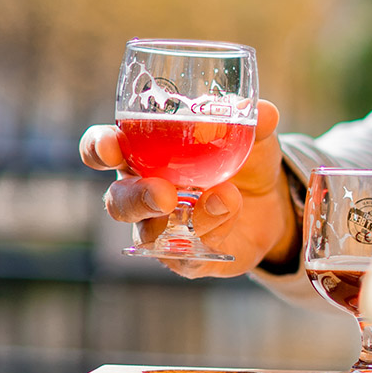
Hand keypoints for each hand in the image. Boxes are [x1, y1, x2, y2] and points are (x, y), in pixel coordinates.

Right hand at [80, 100, 297, 277]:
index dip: (99, 148)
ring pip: (149, 232)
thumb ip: (255, 122)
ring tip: (224, 198)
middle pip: (118, 200)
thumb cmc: (245, 161)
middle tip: (164, 193)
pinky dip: (212, 233)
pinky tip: (230, 212)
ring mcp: (162, 229)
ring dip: (184, 218)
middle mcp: (143, 192)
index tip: (110, 146)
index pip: (103, 149)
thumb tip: (264, 114)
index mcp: (142, 153)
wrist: (272, 205)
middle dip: (136, 197)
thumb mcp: (254, 136)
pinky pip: (187, 255)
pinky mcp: (186, 258)